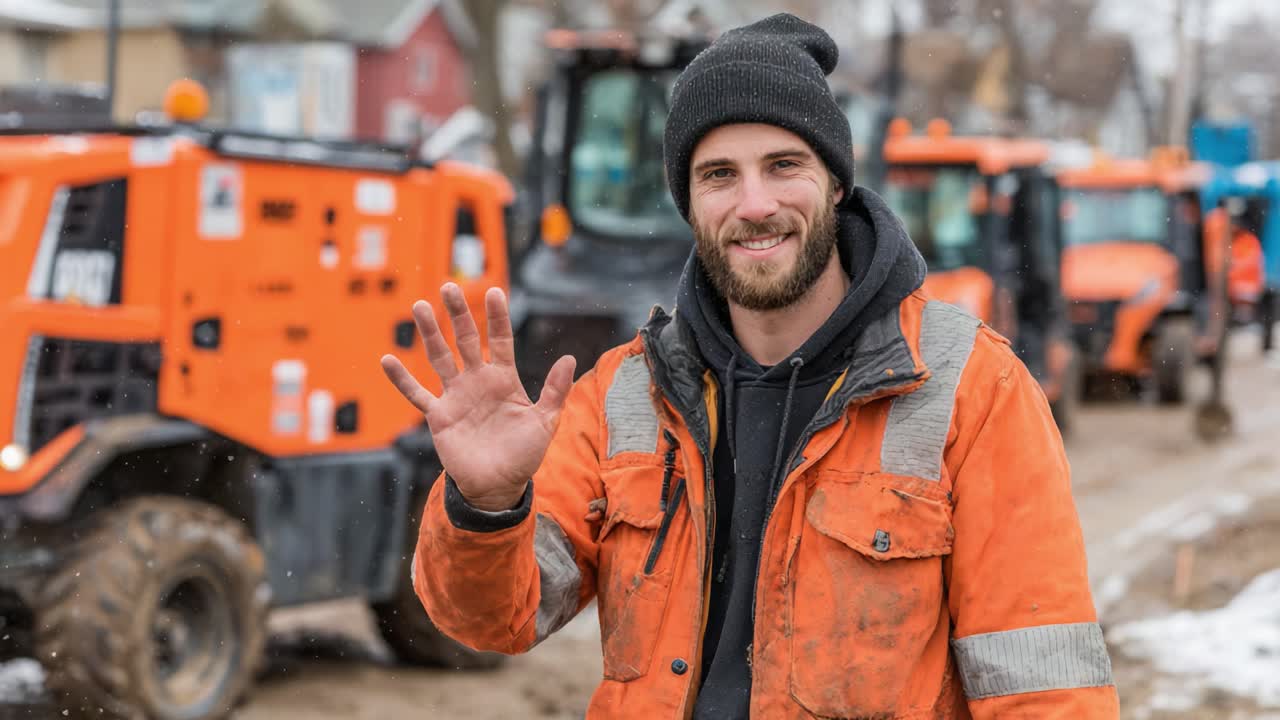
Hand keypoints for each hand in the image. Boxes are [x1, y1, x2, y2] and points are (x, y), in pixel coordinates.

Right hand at [381, 284, 575, 511]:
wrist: (498, 487)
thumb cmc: (523, 455)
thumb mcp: (545, 422)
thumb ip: (555, 391)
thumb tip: (570, 359)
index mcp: (504, 380)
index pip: (501, 340)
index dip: (497, 317)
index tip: (495, 292)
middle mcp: (478, 382)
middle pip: (466, 340)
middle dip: (458, 314)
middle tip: (449, 287)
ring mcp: (456, 397)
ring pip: (440, 357)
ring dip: (430, 333)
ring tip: (419, 306)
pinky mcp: (439, 416)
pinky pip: (416, 394)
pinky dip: (402, 379)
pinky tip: (388, 359)